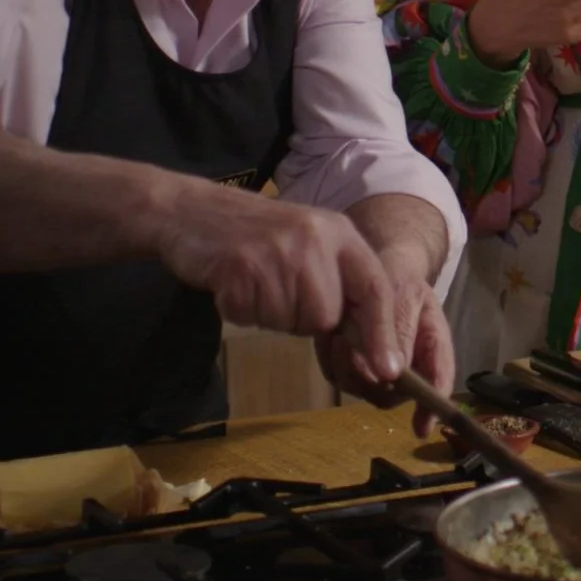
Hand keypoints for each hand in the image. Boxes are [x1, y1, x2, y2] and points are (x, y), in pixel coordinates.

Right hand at [156, 187, 426, 382]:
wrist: (190, 209)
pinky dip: (242, 309)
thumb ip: (341, 281)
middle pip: (326, 317)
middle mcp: (313, 238)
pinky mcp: (240, 267)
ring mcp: (276, 251)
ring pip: (289, 321)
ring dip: (270, 313)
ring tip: (254, 278)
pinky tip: (234, 281)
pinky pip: (253, 317)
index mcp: (338, 232)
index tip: (390, 370)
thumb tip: (371, 341)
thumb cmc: (257, 235)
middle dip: (302, 316)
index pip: (375, 289)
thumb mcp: (310, 242)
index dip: (382, 333)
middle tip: (276, 284)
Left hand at [318, 243, 454, 436]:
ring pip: (368, 390)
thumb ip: (400, 332)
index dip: (432, 408)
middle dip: (376, 380)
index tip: (421, 428)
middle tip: (353, 350)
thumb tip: (396, 373)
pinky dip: (334, 363)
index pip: (439, 383)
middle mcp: (411, 364)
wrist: (373, 267)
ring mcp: (381, 368)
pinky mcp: (354, 368)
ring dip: (351, 369)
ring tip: (339, 336)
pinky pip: (343, 380)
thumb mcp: (404, 294)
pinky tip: (332, 338)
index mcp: (433, 346)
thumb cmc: (398, 278)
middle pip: (397, 394)